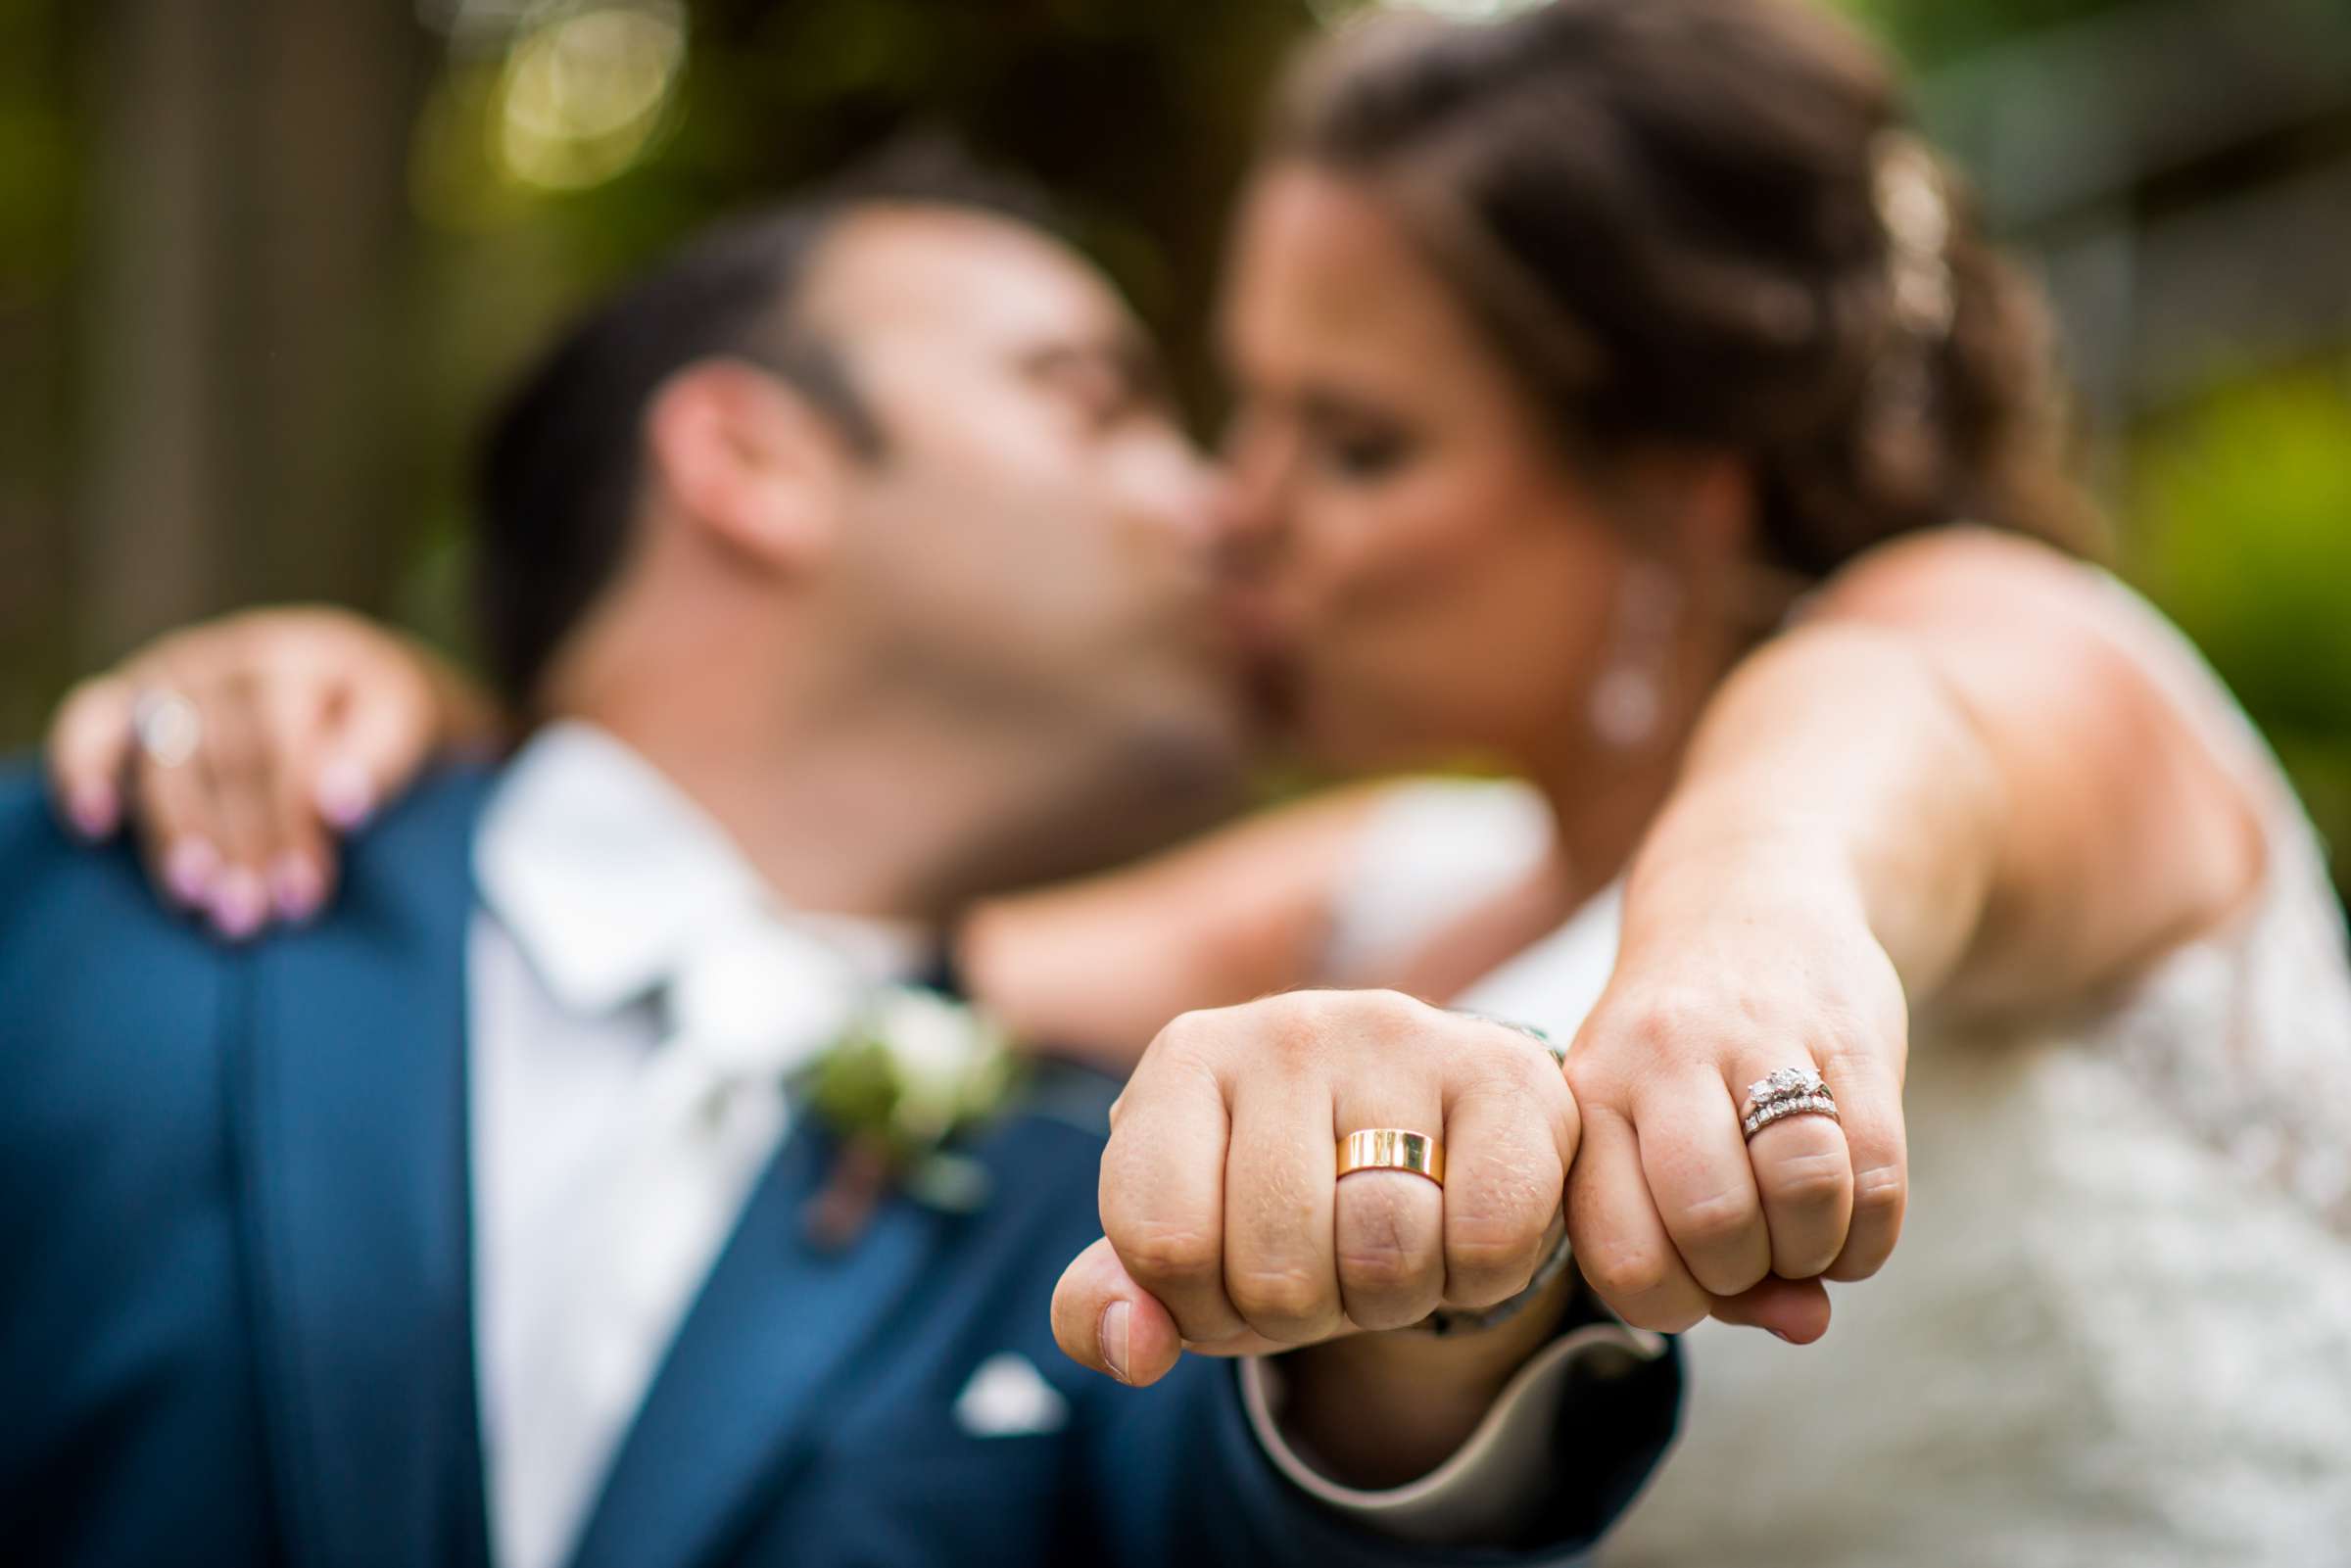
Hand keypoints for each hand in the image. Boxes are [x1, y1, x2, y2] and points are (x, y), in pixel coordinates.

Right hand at [45, 606, 490, 937]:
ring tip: (196, 900)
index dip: (292, 825)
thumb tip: (340, 807)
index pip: (286, 745)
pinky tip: (95, 826)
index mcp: (305, 657)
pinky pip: (91, 722)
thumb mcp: (405, 725)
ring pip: (164, 754)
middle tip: (249, 917)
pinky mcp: (130, 693)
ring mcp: (176, 671)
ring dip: (175, 834)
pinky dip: (82, 770)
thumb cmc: (379, 718)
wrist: (349, 679)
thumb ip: (379, 761)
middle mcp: (232, 658)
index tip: (302, 897)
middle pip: (225, 757)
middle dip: (239, 845)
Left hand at [1051, 990, 1576, 1385]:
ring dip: (1392, 1299)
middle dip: (1300, 1312)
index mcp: (1185, 1061)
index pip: (1160, 1241)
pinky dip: (1480, 1277)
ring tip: (1387, 1248)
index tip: (1226, 1278)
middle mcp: (1286, 1028)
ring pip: (1386, 1252)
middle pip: (1277, 1267)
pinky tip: (1462, 1230)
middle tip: (1322, 1267)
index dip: (1199, 1306)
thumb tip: (1132, 1349)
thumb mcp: (1182, 1249)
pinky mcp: (1507, 1071)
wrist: (1427, 1132)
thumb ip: (1109, 1303)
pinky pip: (1490, 1239)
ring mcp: (1400, 1036)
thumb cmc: (1276, 1198)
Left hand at [1563, 876, 1907, 1340]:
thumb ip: (1703, 1256)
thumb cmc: (1680, 1055)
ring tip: (1804, 1232)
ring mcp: (1756, 1040)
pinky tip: (1851, 1213)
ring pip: (1802, 1191)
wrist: (1746, 895)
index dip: (1673, 1303)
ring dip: (1817, 1249)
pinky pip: (1878, 1169)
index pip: (1622, 1258)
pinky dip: (1873, 1228)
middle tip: (1755, 1251)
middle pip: (1714, 1225)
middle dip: (1747, 1275)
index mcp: (1587, 1099)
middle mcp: (1659, 1061)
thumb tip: (1805, 1326)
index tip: (1694, 1279)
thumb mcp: (1646, 1131)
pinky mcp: (1849, 1035)